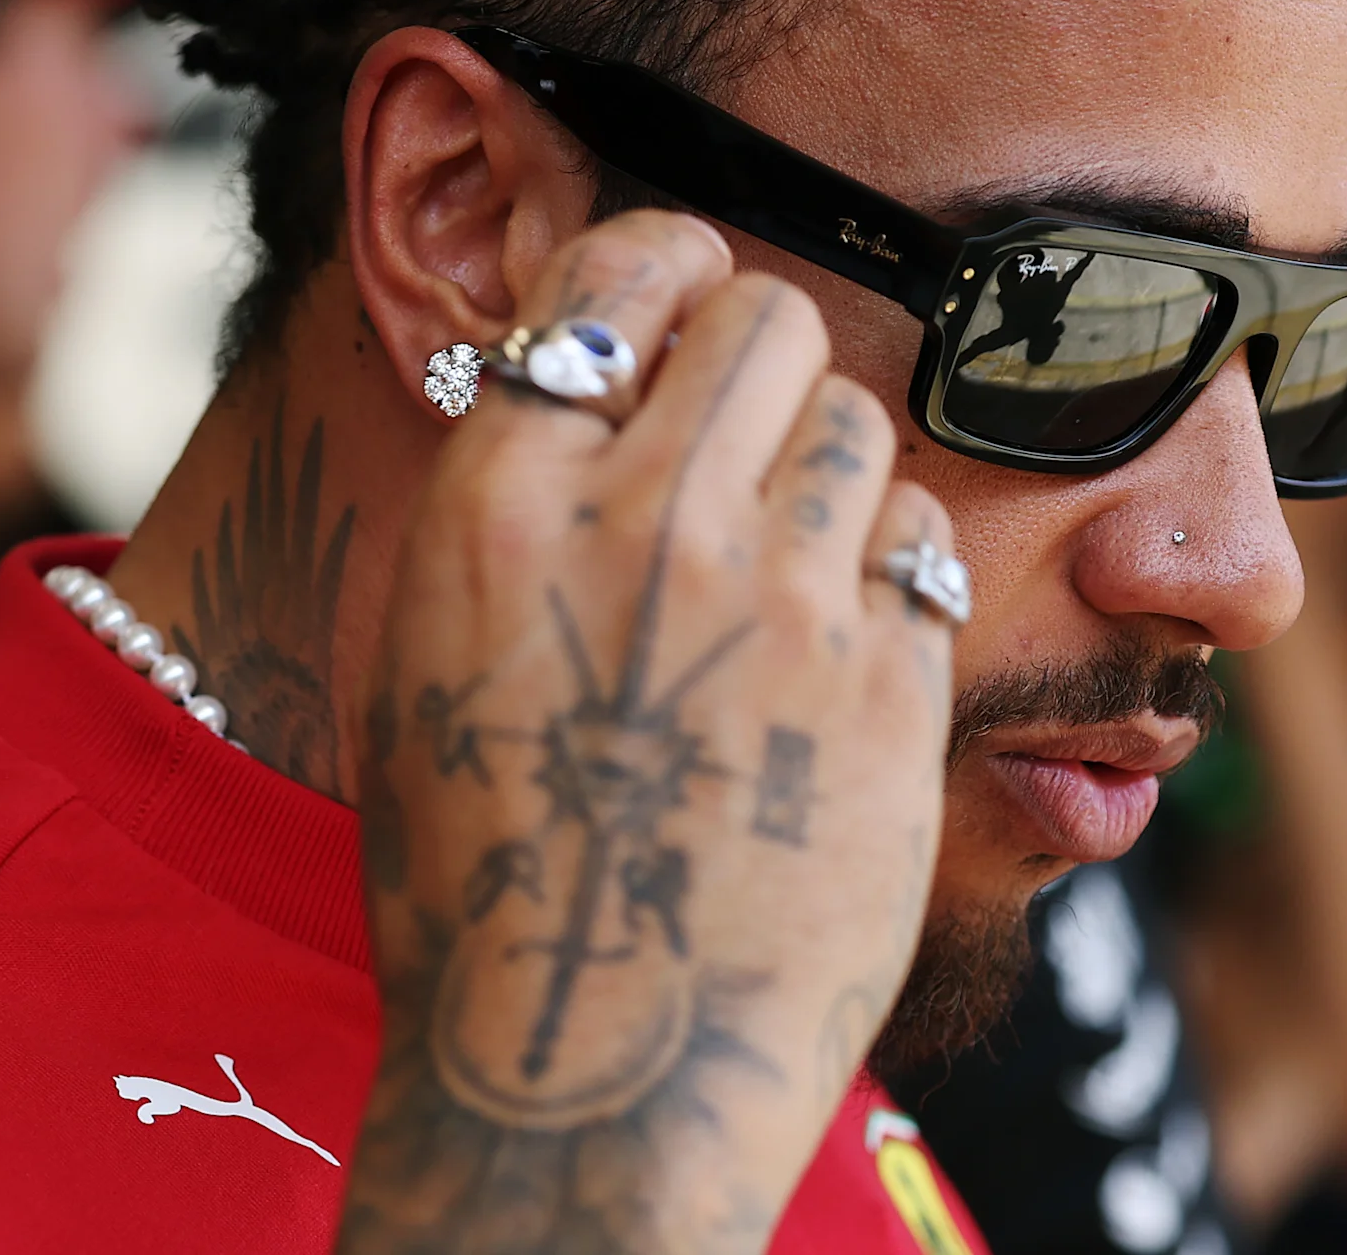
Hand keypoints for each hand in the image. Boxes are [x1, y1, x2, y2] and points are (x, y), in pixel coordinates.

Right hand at [341, 211, 954, 1252]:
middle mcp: (648, 525)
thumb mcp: (429, 658)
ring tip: (786, 573)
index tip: (679, 299)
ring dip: (828, 470)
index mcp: (501, 506)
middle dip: (763, 357)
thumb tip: (583, 390)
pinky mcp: (892, 684)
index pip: (618, 272)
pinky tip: (839, 654)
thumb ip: (511, 507)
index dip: (663, 269)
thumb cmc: (484, 884)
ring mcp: (785, 604)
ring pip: (856, 420)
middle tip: (746, 438)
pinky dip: (888, 575)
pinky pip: (917, 541)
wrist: (594, 1077)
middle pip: (765, 316)